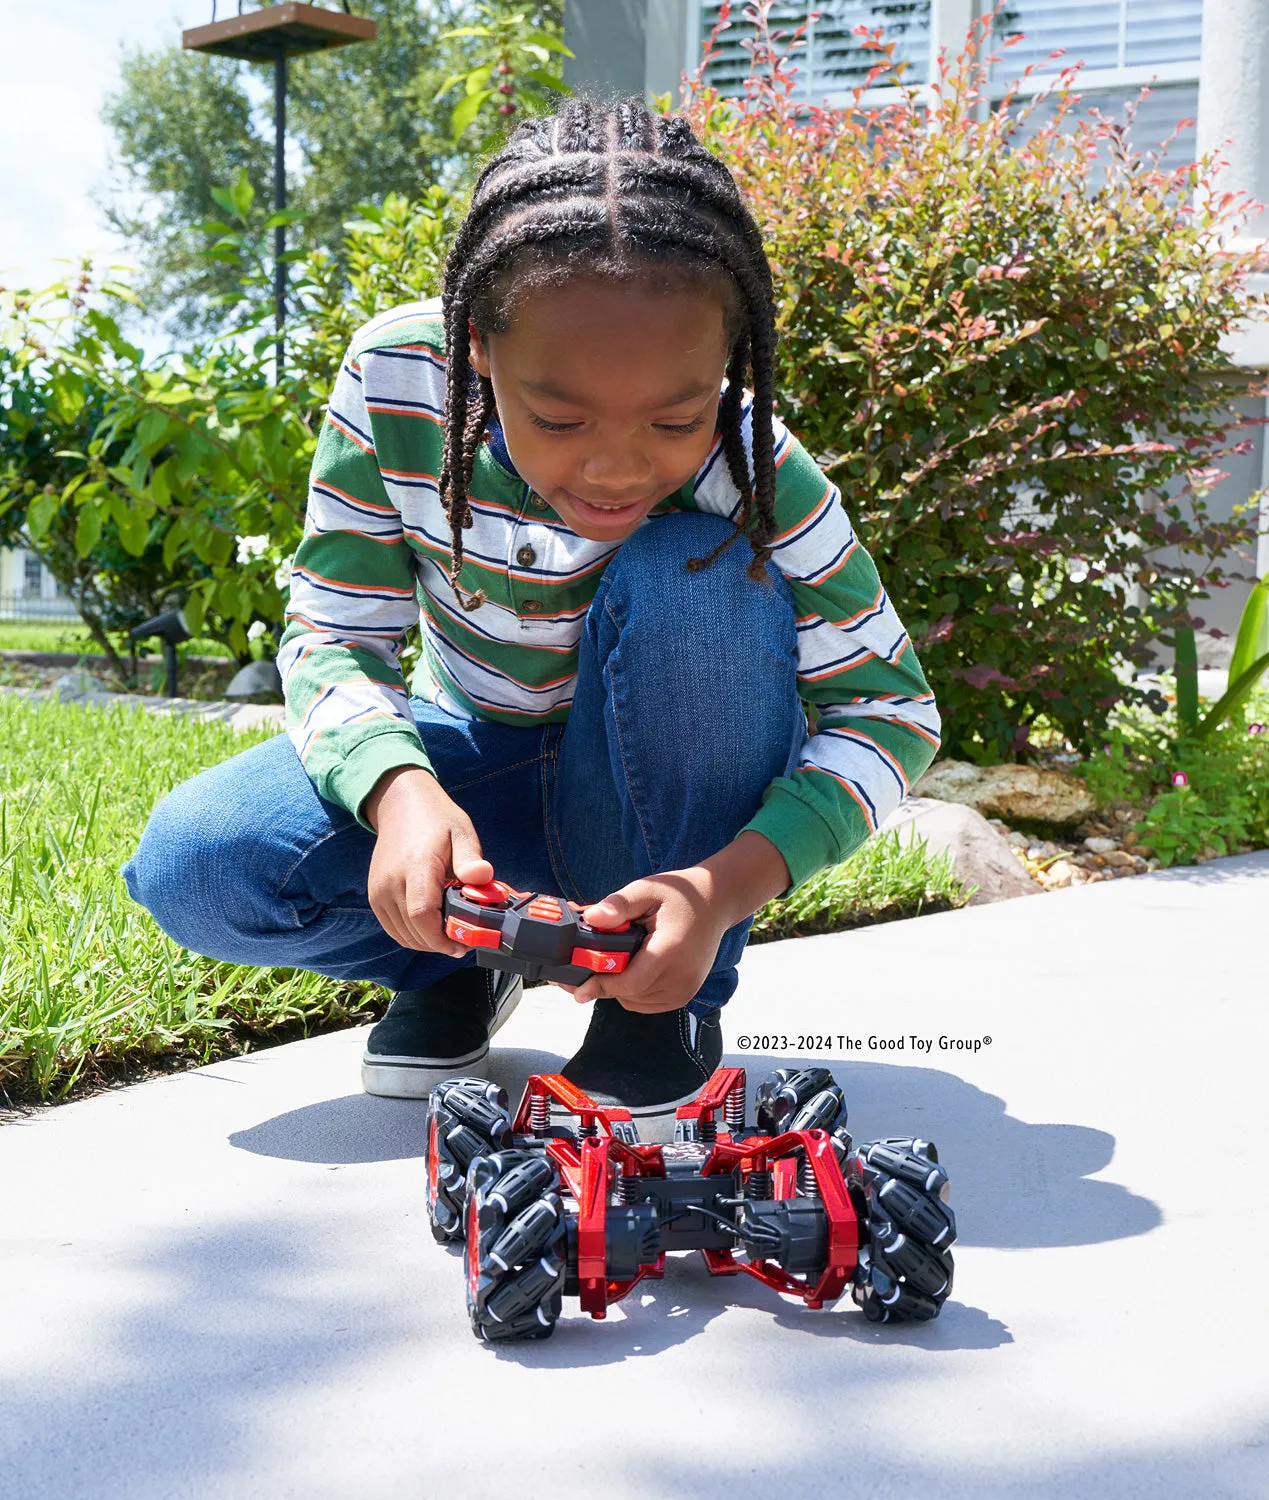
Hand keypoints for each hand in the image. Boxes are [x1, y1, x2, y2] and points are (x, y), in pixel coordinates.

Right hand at [363, 766, 491, 954]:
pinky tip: (432, 927)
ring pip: (403, 935)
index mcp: (416, 865)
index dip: (442, 937)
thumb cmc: (436, 820)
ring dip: (427, 942)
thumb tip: (484, 876)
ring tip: (449, 933)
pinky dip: (413, 935)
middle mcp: (391, 881)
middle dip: (440, 943)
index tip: (462, 944)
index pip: (422, 914)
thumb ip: (471, 859)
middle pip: (414, 931)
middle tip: (463, 940)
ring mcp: (379, 891)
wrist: (400, 805)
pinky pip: (394, 929)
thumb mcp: (461, 832)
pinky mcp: (375, 897)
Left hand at [562, 869, 730, 1013]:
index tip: (576, 987)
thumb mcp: (647, 889)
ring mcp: (685, 990)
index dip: (601, 985)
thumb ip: (619, 904)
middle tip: (582, 968)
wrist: (716, 902)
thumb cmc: (680, 894)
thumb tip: (591, 916)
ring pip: (635, 1002)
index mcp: (670, 950)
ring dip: (618, 988)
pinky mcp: (685, 995)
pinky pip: (647, 1004)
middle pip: (629, 993)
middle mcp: (681, 977)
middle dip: (603, 983)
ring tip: (612, 962)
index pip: (630, 982)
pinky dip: (632, 993)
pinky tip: (630, 970)